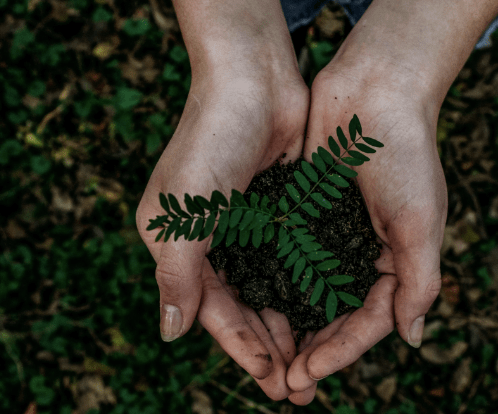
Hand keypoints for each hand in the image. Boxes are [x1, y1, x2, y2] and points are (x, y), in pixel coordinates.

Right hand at [135, 67, 307, 399]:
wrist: (253, 79)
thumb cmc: (210, 142)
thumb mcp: (184, 214)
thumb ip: (177, 276)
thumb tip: (170, 334)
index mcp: (179, 245)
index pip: (213, 311)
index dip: (241, 348)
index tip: (271, 381)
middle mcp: (212, 241)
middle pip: (244, 308)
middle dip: (270, 349)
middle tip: (298, 389)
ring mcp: (248, 227)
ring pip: (271, 291)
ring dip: (290, 327)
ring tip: (315, 364)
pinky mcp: (279, 211)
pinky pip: (293, 261)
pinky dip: (306, 290)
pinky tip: (326, 315)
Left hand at [285, 51, 448, 405]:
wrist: (375, 91)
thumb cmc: (406, 155)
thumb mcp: (421, 223)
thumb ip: (419, 282)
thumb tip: (412, 339)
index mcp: (396, 263)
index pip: (368, 322)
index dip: (339, 353)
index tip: (307, 375)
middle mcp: (362, 255)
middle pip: (335, 317)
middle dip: (311, 352)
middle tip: (282, 386)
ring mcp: (332, 236)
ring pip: (307, 294)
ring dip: (289, 328)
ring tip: (265, 360)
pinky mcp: (304, 214)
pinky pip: (287, 258)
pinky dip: (272, 284)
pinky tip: (251, 306)